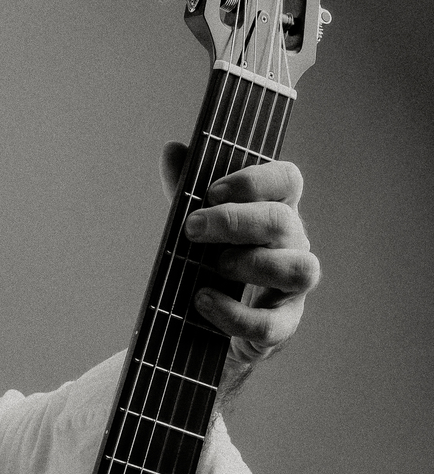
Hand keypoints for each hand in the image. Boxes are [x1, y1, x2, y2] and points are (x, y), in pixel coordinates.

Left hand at [160, 141, 320, 375]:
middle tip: (192, 229)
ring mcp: (294, 285)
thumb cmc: (211, 258)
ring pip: (299, 269)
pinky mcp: (284, 323)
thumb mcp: (197, 222)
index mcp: (276, 208)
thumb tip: (173, 149)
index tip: (212, 192)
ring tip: (213, 268)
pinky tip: (203, 302)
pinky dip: (234, 314)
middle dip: (234, 222)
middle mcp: (294, 243)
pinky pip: (272, 323)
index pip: (288, 179)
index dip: (253, 181)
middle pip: (283, 221)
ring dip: (252, 265)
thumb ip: (185, 188)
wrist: (213, 319)